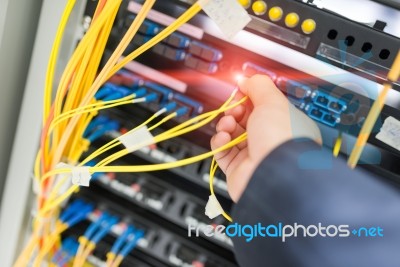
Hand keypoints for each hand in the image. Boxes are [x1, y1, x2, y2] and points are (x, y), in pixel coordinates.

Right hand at [211, 75, 320, 201]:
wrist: (274, 174)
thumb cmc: (281, 139)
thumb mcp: (272, 100)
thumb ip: (258, 85)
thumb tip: (246, 79)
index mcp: (283, 124)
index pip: (262, 106)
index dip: (248, 97)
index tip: (240, 90)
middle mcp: (269, 140)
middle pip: (244, 119)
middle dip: (234, 110)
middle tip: (234, 109)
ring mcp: (253, 155)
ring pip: (231, 134)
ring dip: (226, 124)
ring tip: (228, 124)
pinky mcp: (237, 169)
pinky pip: (221, 151)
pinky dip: (219, 141)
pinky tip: (224, 138)